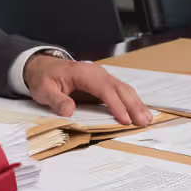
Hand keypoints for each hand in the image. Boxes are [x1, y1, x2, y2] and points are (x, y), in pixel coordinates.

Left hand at [23, 55, 151, 126]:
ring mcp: (102, 78)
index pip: (104, 89)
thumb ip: (56, 100)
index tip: (125, 120)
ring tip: (147, 119)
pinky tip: (140, 112)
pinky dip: (132, 102)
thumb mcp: (44, 90)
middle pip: (119, 88)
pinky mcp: (104, 84)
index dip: (115, 105)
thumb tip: (69, 111)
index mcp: (84, 73)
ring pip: (124, 90)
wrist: (44, 68)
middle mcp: (97, 73)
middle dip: (133, 105)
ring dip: (136, 104)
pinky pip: (121, 92)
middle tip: (143, 122)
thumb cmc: (45, 78)